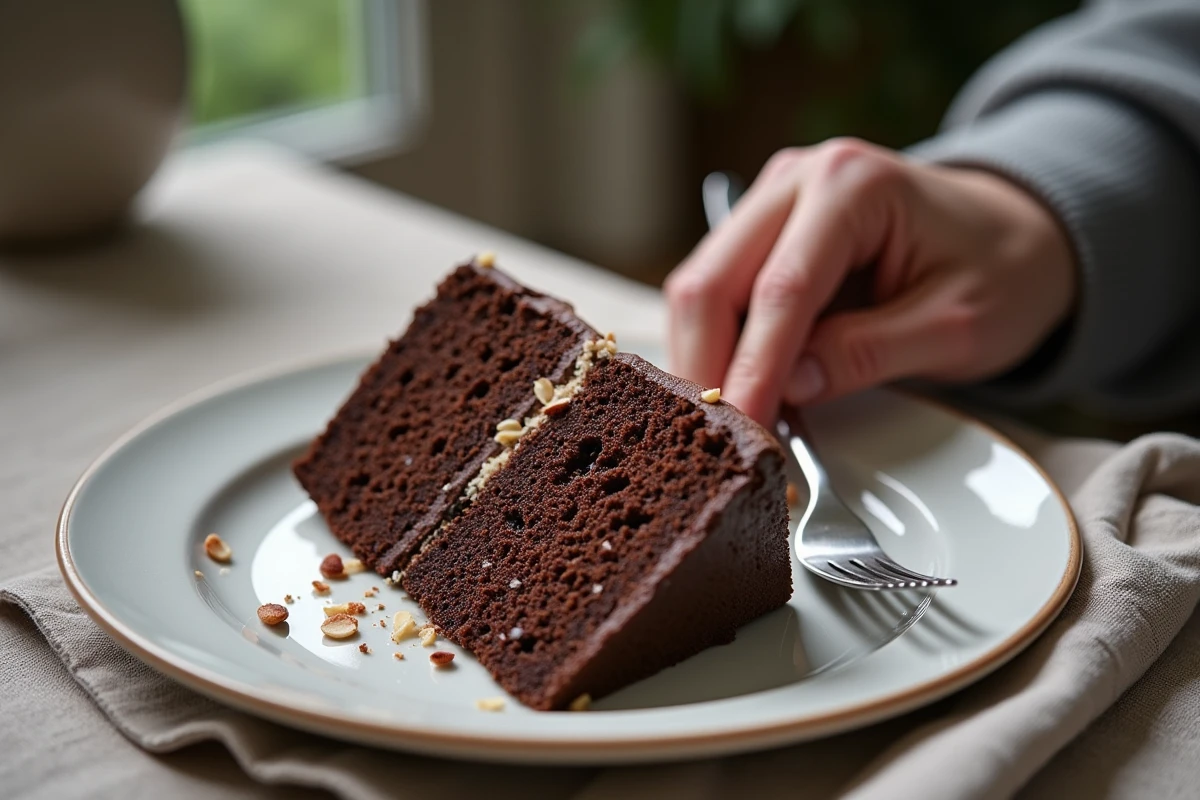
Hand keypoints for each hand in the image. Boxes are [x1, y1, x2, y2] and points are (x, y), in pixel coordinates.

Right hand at [664, 138, 1076, 425]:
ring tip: (728, 428)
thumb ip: (870, 353)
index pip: (781, 289)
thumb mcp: (957, 326)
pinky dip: (718, 348)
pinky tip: (736, 394)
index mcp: (852, 185)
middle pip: (711, 282)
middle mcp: (796, 181)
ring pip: (700, 289)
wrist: (1012, 234)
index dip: (755, 368)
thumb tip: (790, 387)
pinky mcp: (760, 233)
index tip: (748, 432)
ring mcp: (770, 203)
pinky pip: (716, 296)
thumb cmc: (1001, 271)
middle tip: (718, 444)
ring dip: (704, 361)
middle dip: (707, 366)